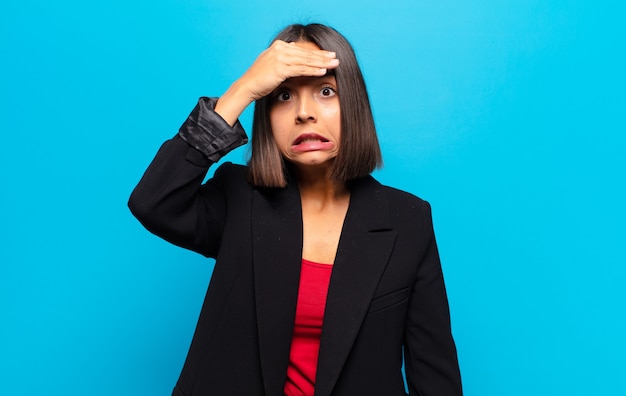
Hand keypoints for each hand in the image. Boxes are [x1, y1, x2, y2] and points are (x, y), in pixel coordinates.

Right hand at [215, 40, 338, 125]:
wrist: (247, 86)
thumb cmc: (259, 79)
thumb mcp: (271, 63)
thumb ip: (283, 57)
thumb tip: (295, 50)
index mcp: (278, 46)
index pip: (302, 50)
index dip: (316, 52)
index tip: (328, 55)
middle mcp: (280, 49)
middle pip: (306, 53)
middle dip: (323, 56)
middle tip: (336, 58)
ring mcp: (280, 57)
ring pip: (306, 60)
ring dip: (322, 62)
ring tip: (334, 64)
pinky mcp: (281, 68)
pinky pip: (301, 69)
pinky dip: (313, 70)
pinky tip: (323, 71)